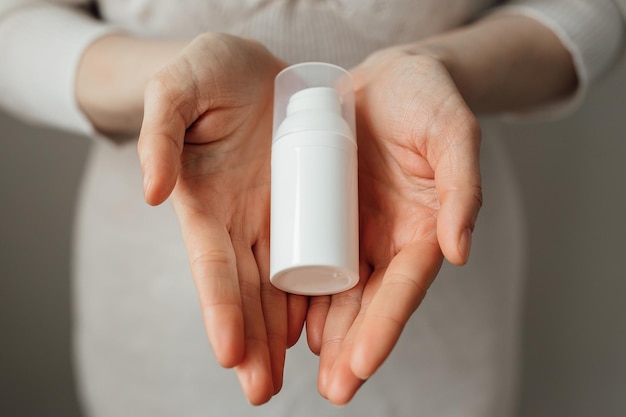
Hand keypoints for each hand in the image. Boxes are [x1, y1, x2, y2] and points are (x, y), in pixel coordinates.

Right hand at [137, 33, 306, 404]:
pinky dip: (316, 293)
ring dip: (284, 331)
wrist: (252, 67)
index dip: (219, 307)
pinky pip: (313, 253)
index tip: (229, 352)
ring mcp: (273, 217)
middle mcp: (238, 220)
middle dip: (254, 340)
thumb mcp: (176, 88)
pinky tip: (324, 328)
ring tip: (294, 376)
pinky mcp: (304, 205)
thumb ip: (159, 132)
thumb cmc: (206, 72)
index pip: (211, 264)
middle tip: (263, 390)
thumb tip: (152, 193)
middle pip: (247, 289)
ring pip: (280, 284)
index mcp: (204, 202)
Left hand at [306, 47, 482, 404]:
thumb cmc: (427, 100)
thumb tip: (458, 251)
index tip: (363, 364)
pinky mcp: (322, 214)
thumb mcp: (452, 132)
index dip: (386, 325)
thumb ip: (462, 186)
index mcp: (423, 228)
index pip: (404, 288)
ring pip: (337, 291)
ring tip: (300, 368)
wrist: (386, 79)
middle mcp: (387, 239)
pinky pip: (309, 258)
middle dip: (352, 346)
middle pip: (369, 302)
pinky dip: (298, 293)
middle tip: (333, 388)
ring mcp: (353, 230)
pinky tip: (283, 321)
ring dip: (324, 332)